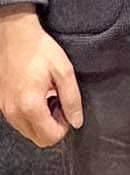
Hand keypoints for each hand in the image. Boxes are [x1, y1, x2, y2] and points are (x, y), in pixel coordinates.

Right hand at [0, 5, 82, 149]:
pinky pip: (18, 121)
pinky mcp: (1, 104)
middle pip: (38, 139)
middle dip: (52, 126)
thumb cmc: (40, 50)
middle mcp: (13, 112)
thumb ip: (72, 99)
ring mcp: (5, 109)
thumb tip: (77, 122)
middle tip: (58, 103)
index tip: (66, 107)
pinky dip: (29, 115)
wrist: (15, 35)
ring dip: (41, 121)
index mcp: (30, 106)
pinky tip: (36, 94)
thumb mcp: (64, 71)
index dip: (64, 127)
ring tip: (48, 96)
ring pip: (27, 131)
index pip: (50, 138)